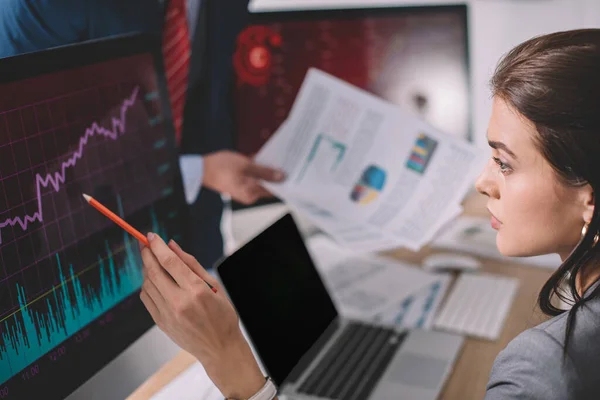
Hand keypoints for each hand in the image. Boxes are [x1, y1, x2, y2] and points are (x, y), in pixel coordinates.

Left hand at [139, 234, 265, 398]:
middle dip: (146, 254)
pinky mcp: (161, 323)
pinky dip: (147, 286)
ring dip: (146, 269)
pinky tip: (153, 280)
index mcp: (196, 291)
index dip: (157, 246)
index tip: (151, 236)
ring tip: (152, 262)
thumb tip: (173, 246)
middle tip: (144, 244)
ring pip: (147, 285)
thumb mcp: (214, 285)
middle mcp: (179, 302)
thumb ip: (191, 263)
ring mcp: (168, 314)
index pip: (170, 262)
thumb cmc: (222, 316)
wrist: (220, 348)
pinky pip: (147, 299)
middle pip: (154, 272)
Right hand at [202, 150, 284, 204]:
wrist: (199, 168)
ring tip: (277, 156)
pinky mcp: (239, 182)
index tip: (293, 171)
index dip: (284, 181)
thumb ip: (264, 171)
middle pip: (268, 184)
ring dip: (266, 168)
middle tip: (287, 160)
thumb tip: (281, 177)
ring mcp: (244, 189)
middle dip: (276, 173)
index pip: (274, 190)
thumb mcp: (245, 166)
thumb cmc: (220, 167)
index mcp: (251, 194)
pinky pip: (253, 176)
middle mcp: (249, 194)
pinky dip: (257, 168)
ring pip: (261, 178)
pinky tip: (261, 157)